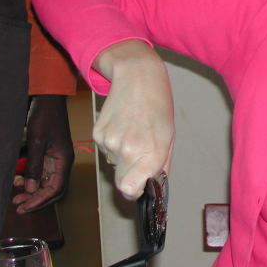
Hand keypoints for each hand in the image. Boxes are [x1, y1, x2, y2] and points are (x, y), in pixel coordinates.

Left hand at [13, 94, 74, 213]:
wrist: (49, 101)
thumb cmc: (45, 118)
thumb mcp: (36, 142)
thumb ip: (35, 166)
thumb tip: (31, 190)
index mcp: (64, 161)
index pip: (55, 188)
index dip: (40, 200)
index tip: (25, 206)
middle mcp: (63, 163)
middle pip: (53, 189)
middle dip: (37, 199)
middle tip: (19, 206)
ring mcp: (56, 159)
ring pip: (47, 183)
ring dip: (33, 191)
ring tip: (16, 196)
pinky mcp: (49, 155)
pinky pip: (42, 173)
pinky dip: (31, 180)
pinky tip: (18, 180)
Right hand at [93, 40, 174, 199]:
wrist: (137, 76)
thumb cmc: (159, 105)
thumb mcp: (169, 136)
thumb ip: (162, 165)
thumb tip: (154, 186)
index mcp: (150, 153)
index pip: (130, 190)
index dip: (135, 191)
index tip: (140, 186)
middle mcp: (128, 150)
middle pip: (121, 182)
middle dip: (130, 175)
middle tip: (139, 156)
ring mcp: (110, 141)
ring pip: (114, 164)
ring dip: (122, 155)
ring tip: (133, 131)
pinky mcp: (97, 133)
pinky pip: (105, 149)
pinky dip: (113, 142)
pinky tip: (123, 125)